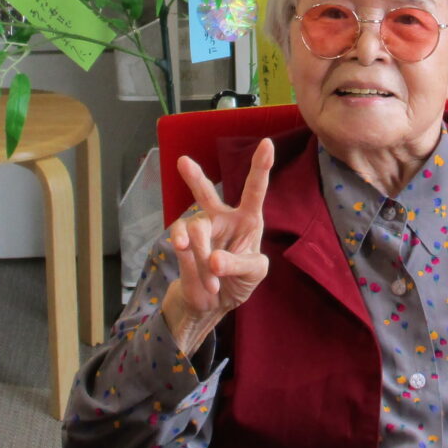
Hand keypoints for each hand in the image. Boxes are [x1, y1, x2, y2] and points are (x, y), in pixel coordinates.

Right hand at [162, 138, 274, 345]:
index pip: (255, 190)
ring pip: (195, 228)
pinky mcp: (183, 243)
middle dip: (194, 178)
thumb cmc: (241, 281)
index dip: (261, 167)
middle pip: (206, 193)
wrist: (214, 304)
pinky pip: (181, 240)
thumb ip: (238, 265)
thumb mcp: (253, 273)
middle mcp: (223, 219)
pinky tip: (197, 272)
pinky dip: (188, 257)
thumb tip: (213, 259)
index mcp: (248, 219)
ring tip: (213, 279)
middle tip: (183, 162)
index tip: (267, 144)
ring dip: (203, 254)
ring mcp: (201, 230)